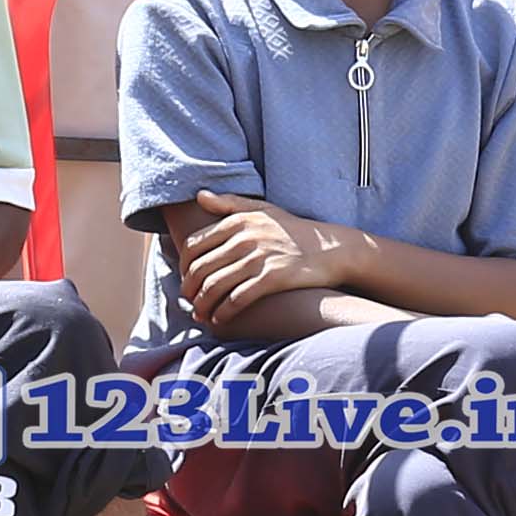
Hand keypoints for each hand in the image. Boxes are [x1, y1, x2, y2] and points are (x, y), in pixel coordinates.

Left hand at [170, 193, 354, 322]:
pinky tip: (219, 319)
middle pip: (200, 268)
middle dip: (189, 289)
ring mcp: (259, 258)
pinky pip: (237, 299)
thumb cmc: (294, 230)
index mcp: (238, 221)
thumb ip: (229, 203)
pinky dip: (223, 313)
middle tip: (188, 302)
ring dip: (202, 304)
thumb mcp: (263, 210)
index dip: (184, 266)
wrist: (331, 249)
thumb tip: (199, 196)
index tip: (185, 279)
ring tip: (200, 314)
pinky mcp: (272, 278)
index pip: (194, 245)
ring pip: (215, 286)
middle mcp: (245, 238)